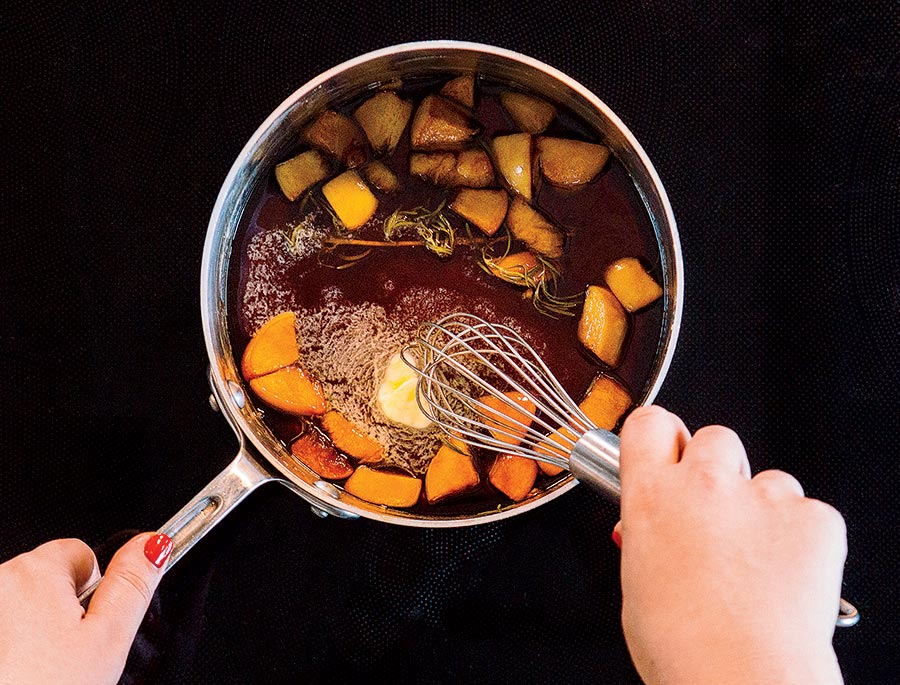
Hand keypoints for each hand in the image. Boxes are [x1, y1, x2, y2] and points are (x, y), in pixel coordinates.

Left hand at [0, 532, 171, 684]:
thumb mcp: (109, 639)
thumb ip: (133, 583)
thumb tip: (152, 543)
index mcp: (36, 571)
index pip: (80, 552)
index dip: (93, 590)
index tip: (89, 626)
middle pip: (47, 578)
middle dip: (61, 608)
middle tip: (67, 654)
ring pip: (20, 604)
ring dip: (31, 627)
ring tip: (39, 668)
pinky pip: (4, 623)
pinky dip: (11, 641)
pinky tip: (17, 669)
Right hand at [616, 406, 845, 684]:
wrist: (744, 680)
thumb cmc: (686, 647)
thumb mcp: (639, 583)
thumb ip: (650, 537)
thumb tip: (660, 532)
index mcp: (653, 497)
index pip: (649, 424)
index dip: (660, 437)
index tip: (667, 451)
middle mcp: (706, 484)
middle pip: (715, 437)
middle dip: (716, 468)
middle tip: (716, 512)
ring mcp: (764, 497)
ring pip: (767, 478)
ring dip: (762, 508)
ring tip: (756, 564)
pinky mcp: (814, 519)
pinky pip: (808, 513)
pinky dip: (801, 539)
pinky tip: (786, 577)